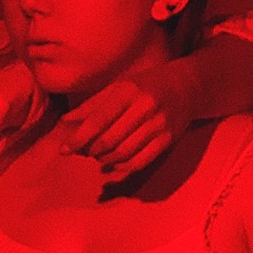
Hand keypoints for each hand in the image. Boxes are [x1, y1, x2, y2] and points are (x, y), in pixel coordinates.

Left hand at [55, 68, 191, 181]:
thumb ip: (92, 105)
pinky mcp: (168, 140)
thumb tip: (65, 122)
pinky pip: (139, 162)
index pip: (98, 120)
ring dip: (104, 159)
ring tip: (97, 155)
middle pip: (109, 140)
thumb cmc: (145, 86)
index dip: (79, 137)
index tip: (64, 149)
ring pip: (123, 154)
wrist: (187, 87)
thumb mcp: (119, 87)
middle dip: (90, 150)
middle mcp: (145, 108)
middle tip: (82, 151)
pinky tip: (113, 162)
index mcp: (129, 91)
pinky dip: (121, 166)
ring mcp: (159, 125)